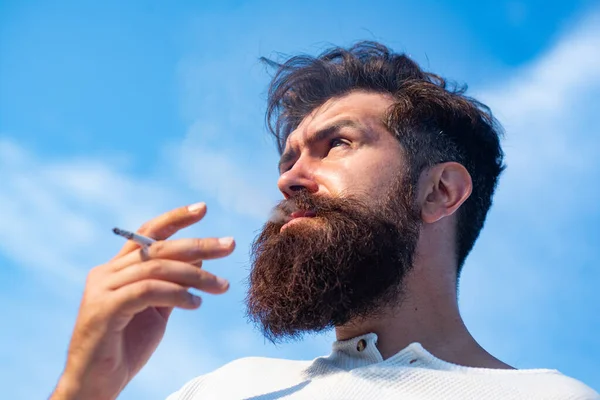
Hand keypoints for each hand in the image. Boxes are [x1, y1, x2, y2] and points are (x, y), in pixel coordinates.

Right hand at [51, 203, 234, 399]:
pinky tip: (196, 303)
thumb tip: (199, 259)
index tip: (203, 208)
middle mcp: (107, 273)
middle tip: (230, 244)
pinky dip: (177, 294)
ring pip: (156, 267)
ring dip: (196, 275)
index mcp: (117, 269)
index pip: (148, 233)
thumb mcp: (157, 310)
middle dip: (198, 244)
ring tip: (222, 286)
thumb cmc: (125, 348)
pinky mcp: (104, 308)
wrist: (96, 386)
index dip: (175, 218)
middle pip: (158, 247)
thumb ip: (174, 284)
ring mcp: (102, 288)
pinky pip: (148, 290)